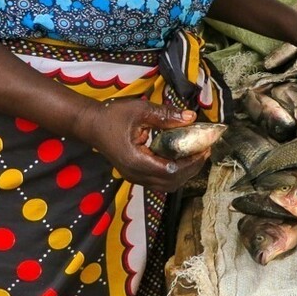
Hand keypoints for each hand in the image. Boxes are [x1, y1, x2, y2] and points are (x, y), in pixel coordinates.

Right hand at [74, 99, 208, 191]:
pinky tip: (182, 158)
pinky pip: (159, 180)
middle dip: (192, 168)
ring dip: (185, 173)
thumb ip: (166, 116)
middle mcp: (136, 174)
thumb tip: (191, 118)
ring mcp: (135, 177)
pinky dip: (175, 172)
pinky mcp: (135, 174)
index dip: (191, 162)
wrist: (91, 125)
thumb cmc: (113, 116)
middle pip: (172, 182)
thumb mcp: (140, 111)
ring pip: (166, 184)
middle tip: (205, 151)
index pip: (172, 170)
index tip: (205, 148)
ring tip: (197, 155)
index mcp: (136, 161)